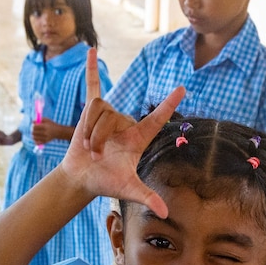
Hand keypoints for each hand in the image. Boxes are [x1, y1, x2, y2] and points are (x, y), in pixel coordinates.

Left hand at [29, 120, 58, 144]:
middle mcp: (45, 133)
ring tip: (35, 134)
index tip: (34, 126)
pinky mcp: (45, 142)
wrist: (58, 131)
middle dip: (33, 130)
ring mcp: (45, 138)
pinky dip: (35, 140)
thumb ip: (39, 119)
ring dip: (33, 135)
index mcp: (45, 126)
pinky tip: (36, 138)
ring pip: (34, 137)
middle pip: (34, 132)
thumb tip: (32, 122)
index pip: (35, 127)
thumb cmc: (51, 124)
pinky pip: (37, 142)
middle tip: (34, 130)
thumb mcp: (46, 120)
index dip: (33, 126)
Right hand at [62, 47, 182, 214]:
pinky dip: (91, 69)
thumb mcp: (128, 189)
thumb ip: (147, 197)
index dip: (169, 104)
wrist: (82, 177)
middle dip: (99, 136)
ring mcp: (109, 116)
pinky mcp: (91, 112)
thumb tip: (165, 213)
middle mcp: (126, 123)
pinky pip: (93, 86)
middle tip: (96, 155)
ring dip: (89, 131)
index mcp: (138, 137)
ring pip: (98, 109)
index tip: (183, 88)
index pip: (158, 118)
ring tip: (88, 147)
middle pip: (112, 115)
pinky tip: (92, 51)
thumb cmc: (106, 182)